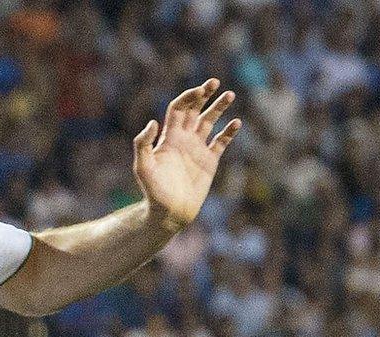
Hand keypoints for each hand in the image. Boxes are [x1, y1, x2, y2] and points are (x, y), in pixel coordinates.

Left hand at [134, 79, 240, 233]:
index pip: (179, 109)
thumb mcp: (143, 167)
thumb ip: (143, 144)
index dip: (188, 97)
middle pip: (194, 110)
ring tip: (230, 95)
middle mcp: (183, 139)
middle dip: (204, 95)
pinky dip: (229, 132)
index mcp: (169, 138)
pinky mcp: (209, 161)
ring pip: (210, 122)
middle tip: (215, 82)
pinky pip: (221, 142)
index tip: (200, 90)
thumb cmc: (153, 191)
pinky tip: (236, 123)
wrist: (169, 212)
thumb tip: (152, 122)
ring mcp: (197, 149)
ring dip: (219, 108)